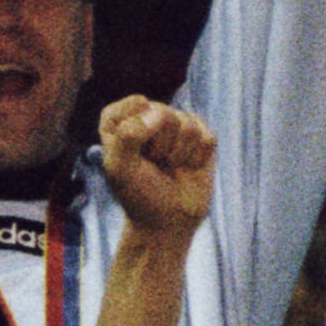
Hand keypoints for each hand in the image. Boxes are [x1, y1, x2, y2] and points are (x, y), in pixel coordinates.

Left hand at [98, 92, 215, 237]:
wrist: (166, 221)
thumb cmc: (138, 193)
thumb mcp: (119, 167)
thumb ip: (128, 134)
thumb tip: (160, 115)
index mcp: (121, 119)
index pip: (137, 104)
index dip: (137, 132)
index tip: (132, 155)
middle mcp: (149, 115)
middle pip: (164, 114)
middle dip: (160, 147)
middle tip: (154, 165)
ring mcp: (177, 125)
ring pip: (187, 126)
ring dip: (178, 155)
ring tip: (170, 168)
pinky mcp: (201, 137)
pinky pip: (206, 138)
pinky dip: (197, 160)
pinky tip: (188, 169)